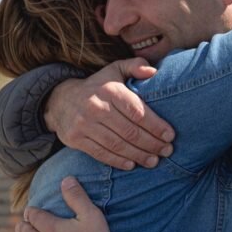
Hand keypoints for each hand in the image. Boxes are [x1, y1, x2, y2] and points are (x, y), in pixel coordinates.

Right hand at [44, 58, 174, 169]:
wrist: (60, 100)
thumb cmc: (97, 86)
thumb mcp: (114, 70)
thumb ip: (135, 66)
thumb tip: (154, 71)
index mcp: (110, 90)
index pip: (137, 111)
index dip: (156, 126)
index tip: (170, 136)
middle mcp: (96, 107)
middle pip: (130, 131)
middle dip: (151, 143)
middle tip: (167, 151)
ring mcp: (84, 124)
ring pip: (117, 144)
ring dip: (138, 155)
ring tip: (154, 161)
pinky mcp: (75, 138)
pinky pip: (100, 153)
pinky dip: (118, 161)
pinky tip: (132, 164)